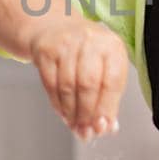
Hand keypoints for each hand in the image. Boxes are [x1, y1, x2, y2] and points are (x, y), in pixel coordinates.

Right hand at [26, 16, 127, 140]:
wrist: (56, 28)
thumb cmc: (88, 53)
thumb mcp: (106, 66)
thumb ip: (110, 96)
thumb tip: (107, 127)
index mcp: (112, 46)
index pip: (112, 81)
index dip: (107, 108)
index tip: (103, 127)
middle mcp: (90, 40)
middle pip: (88, 84)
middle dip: (87, 114)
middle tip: (85, 131)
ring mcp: (66, 43)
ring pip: (67, 86)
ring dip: (71, 112)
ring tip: (75, 125)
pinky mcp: (46, 50)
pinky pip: (50, 84)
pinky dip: (57, 103)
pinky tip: (63, 112)